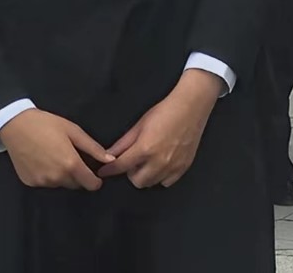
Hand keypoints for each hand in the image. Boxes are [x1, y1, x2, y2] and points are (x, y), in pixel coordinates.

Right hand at [0, 109, 114, 190]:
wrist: (15, 125)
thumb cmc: (46, 124)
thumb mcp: (72, 130)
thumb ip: (92, 147)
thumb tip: (110, 160)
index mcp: (70, 165)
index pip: (91, 184)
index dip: (96, 179)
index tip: (94, 171)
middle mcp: (57, 178)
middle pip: (76, 184)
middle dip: (78, 175)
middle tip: (71, 157)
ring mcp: (43, 182)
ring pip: (61, 184)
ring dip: (62, 175)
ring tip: (55, 155)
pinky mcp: (30, 183)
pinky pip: (46, 183)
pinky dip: (48, 175)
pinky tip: (42, 160)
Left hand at [98, 69, 222, 188]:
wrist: (190, 108)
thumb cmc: (163, 112)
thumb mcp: (140, 124)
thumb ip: (124, 142)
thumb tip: (109, 154)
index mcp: (145, 149)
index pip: (122, 166)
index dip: (110, 170)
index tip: (102, 172)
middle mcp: (159, 162)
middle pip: (137, 182)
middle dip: (131, 172)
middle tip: (133, 160)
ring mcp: (173, 168)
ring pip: (152, 184)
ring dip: (145, 175)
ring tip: (148, 160)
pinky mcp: (184, 169)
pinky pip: (166, 182)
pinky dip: (160, 176)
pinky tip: (161, 163)